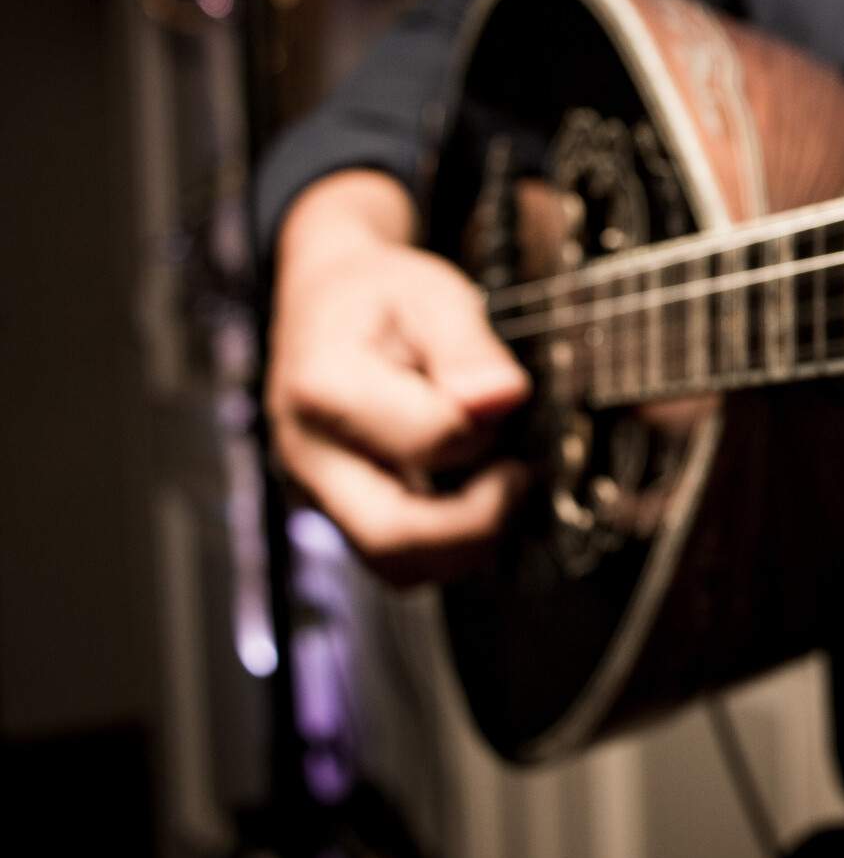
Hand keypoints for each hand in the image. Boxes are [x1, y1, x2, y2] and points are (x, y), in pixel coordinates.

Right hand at [267, 171, 530, 584]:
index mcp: (325, 388)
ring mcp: (318, 491)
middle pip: (392, 538)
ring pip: (395, 564)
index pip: (425, 442)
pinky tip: (479, 495)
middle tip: (520, 478)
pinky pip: (397, 554)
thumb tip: (502, 398)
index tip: (510, 399)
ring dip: (467, 542)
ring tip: (504, 484)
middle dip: (477, 524)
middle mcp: (310, 454)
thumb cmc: (382, 294)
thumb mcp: (432, 294)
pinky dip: (448, 542)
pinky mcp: (339, 510)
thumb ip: (468, 348)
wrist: (329, 299)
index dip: (483, 428)